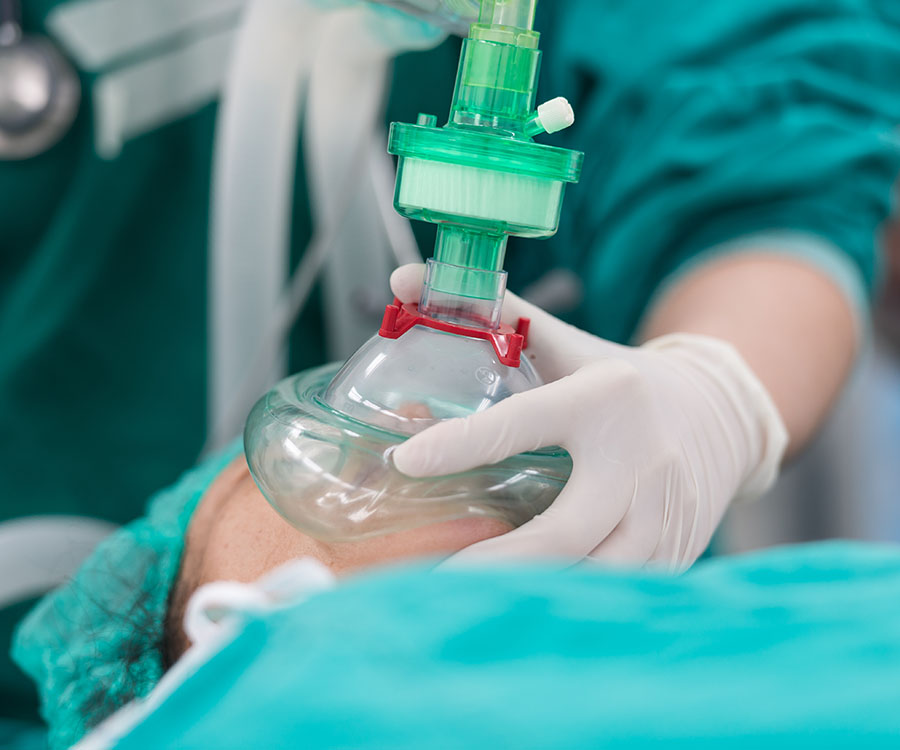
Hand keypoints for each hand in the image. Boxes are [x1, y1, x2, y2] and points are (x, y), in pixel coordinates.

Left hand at [390, 264, 787, 570]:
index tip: (405, 461)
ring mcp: (663, 514)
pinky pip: (619, 590)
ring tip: (472, 604)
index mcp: (603, 399)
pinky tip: (528, 606)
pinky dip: (572, 601)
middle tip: (434, 581)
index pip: (523, 422)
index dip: (461, 443)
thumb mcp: (568, 344)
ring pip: (594, 576)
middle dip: (497, 565)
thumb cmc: (623, 382)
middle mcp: (638, 460)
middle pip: (564, 531)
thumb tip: (406, 280)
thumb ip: (495, 314)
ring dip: (532, 595)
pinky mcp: (677, 551)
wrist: (720, 416)